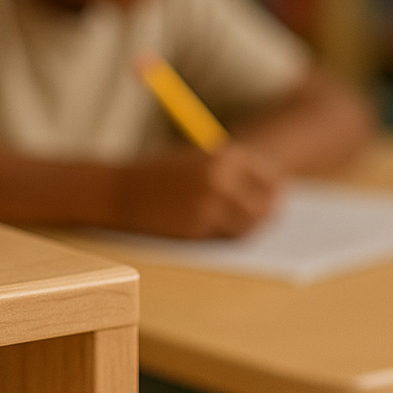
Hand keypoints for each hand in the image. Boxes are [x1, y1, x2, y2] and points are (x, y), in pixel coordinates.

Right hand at [114, 144, 282, 238]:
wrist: (120, 190)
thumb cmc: (159, 176)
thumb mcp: (197, 162)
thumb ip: (230, 173)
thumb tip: (272, 194)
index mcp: (224, 155)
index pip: (269, 177)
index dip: (272, 190)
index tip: (272, 198)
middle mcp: (221, 177)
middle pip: (265, 204)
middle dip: (267, 214)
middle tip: (265, 219)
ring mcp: (210, 203)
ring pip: (250, 225)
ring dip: (249, 228)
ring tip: (239, 226)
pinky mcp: (199, 226)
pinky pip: (228, 236)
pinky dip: (228, 236)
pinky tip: (217, 230)